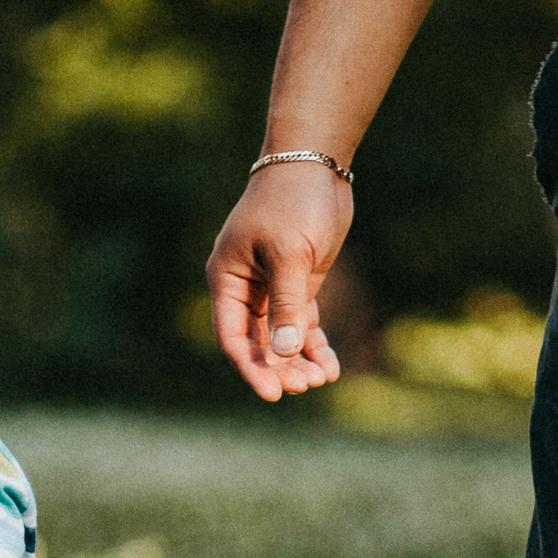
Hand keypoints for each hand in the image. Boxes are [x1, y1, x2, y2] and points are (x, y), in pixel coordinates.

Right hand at [206, 161, 351, 400]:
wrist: (315, 164)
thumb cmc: (293, 202)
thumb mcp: (290, 254)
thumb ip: (287, 304)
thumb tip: (286, 352)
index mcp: (228, 279)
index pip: (232, 336)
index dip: (251, 366)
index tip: (272, 393)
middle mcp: (245, 288)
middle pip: (257, 342)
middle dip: (280, 367)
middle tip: (305, 387)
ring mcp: (272, 287)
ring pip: (282, 337)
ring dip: (298, 361)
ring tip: (320, 380)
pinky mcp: (299, 283)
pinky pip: (302, 324)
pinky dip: (315, 345)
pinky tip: (330, 365)